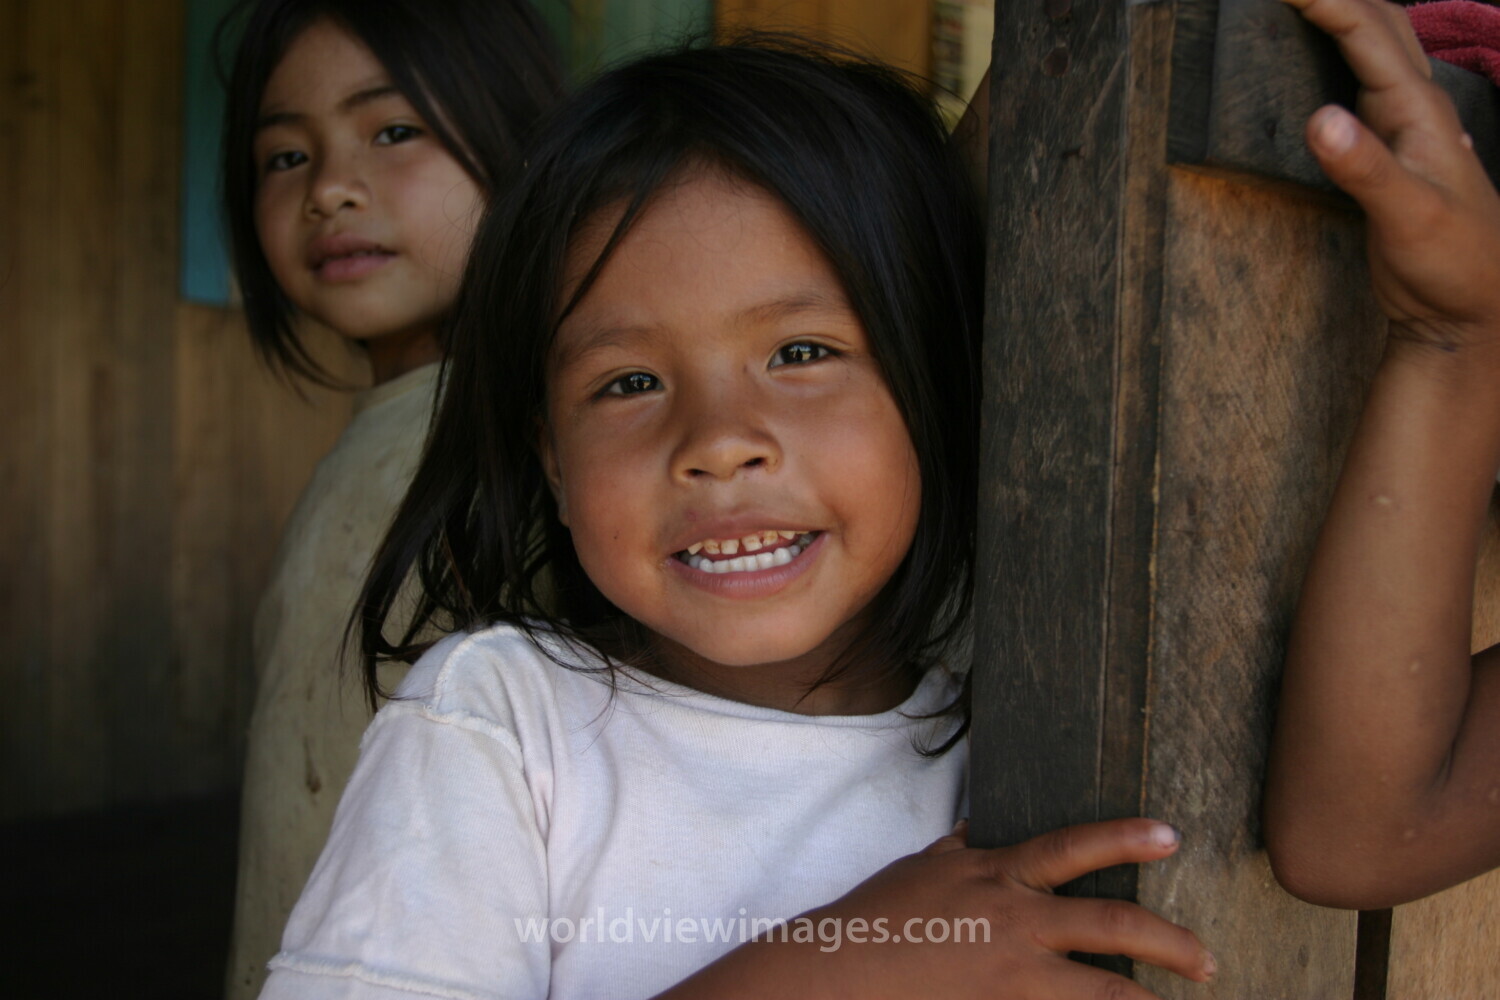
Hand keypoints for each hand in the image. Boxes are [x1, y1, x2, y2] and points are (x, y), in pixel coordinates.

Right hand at [807, 818, 1213, 999]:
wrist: (841, 968)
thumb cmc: (877, 916)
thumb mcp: (923, 868)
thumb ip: (960, 851)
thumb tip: (977, 830)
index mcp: (998, 874)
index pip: (1073, 847)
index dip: (1126, 837)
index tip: (1170, 834)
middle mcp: (1015, 919)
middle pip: (1110, 922)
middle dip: (1169, 940)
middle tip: (1206, 959)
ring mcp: (1011, 971)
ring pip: (1101, 988)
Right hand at [1284, 0, 1499, 354]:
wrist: (1473, 309)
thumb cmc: (1452, 265)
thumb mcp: (1408, 219)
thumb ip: (1364, 169)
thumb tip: (1318, 120)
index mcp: (1419, 112)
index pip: (1367, 33)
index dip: (1324, 0)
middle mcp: (1418, 108)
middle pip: (1380, 21)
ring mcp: (1408, 127)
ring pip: (1380, 44)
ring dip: (1344, 13)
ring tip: (1303, 6)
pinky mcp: (1392, 150)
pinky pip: (1369, 78)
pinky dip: (1345, 51)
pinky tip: (1330, 56)